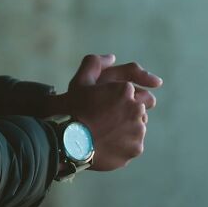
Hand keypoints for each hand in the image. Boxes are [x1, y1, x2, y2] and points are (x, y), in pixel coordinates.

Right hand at [47, 54, 162, 171]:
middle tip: (107, 120)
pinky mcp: (136, 149)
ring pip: (137, 128)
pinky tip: (108, 144)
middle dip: (126, 113)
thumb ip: (95, 63)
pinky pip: (133, 145)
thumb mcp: (80, 81)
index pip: (136, 93)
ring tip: (106, 134)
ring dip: (127, 129)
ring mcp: (137, 130)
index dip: (122, 99)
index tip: (108, 106)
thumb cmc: (73, 109)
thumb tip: (112, 58)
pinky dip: (124, 145)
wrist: (68, 141)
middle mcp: (136, 108)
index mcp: (125, 90)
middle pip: (138, 111)